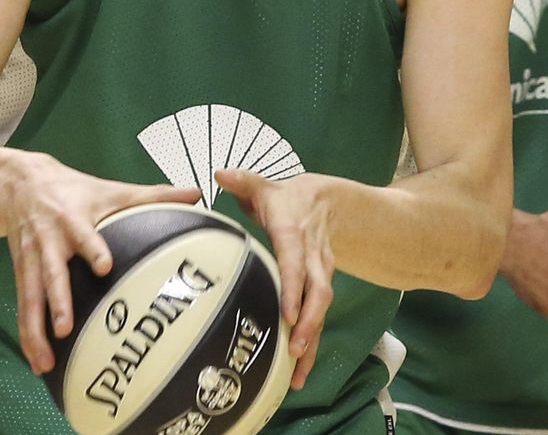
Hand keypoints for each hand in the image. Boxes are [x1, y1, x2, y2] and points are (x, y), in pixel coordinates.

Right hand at [0, 152, 199, 375]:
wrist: (21, 184)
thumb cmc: (74, 191)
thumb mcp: (110, 190)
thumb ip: (152, 195)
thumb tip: (195, 194)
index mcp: (72, 219)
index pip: (83, 234)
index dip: (92, 248)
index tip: (103, 266)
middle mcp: (48, 241)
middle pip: (50, 273)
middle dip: (57, 301)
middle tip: (65, 328)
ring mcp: (31, 260)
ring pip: (30, 297)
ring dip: (36, 330)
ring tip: (46, 361)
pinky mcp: (20, 273)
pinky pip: (23, 307)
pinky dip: (27, 334)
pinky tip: (37, 362)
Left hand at [213, 169, 333, 390]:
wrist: (328, 203)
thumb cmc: (287, 200)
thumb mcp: (267, 188)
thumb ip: (244, 182)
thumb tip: (219, 173)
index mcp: (295, 234)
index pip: (296, 262)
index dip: (294, 287)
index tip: (287, 313)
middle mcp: (313, 257)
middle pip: (318, 293)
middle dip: (308, 324)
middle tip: (294, 351)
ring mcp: (321, 275)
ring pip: (321, 311)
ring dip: (312, 343)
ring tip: (297, 374)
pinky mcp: (320, 289)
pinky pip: (318, 319)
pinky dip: (312, 346)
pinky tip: (298, 373)